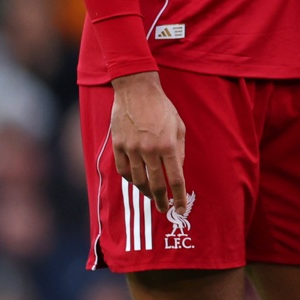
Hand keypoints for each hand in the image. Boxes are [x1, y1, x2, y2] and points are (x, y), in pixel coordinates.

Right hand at [110, 71, 186, 214]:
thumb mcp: (179, 127)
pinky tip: (137, 182)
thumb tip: (178, 171)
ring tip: (152, 196)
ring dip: (146, 191)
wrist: (136, 91)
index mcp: (168, 145)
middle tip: (164, 209)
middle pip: (156, 184)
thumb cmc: (162, 108)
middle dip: (161, 200)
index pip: (176, 178)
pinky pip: (123, 170)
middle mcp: (150, 150)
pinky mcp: (118, 146)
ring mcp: (131, 149)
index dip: (179, 196)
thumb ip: (179, 150)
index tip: (181, 209)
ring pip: (138, 180)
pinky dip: (130, 180)